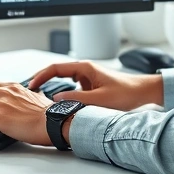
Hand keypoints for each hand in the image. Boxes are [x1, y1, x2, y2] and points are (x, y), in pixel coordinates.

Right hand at [28, 61, 163, 111]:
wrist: (143, 92)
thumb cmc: (127, 92)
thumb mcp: (100, 99)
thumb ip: (77, 99)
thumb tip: (56, 99)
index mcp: (85, 68)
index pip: (55, 68)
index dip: (40, 76)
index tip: (31, 85)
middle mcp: (85, 70)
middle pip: (56, 72)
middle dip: (42, 81)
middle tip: (29, 92)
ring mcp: (87, 78)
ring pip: (64, 82)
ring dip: (52, 88)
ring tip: (40, 99)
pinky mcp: (91, 87)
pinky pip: (72, 89)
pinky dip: (64, 95)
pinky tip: (60, 105)